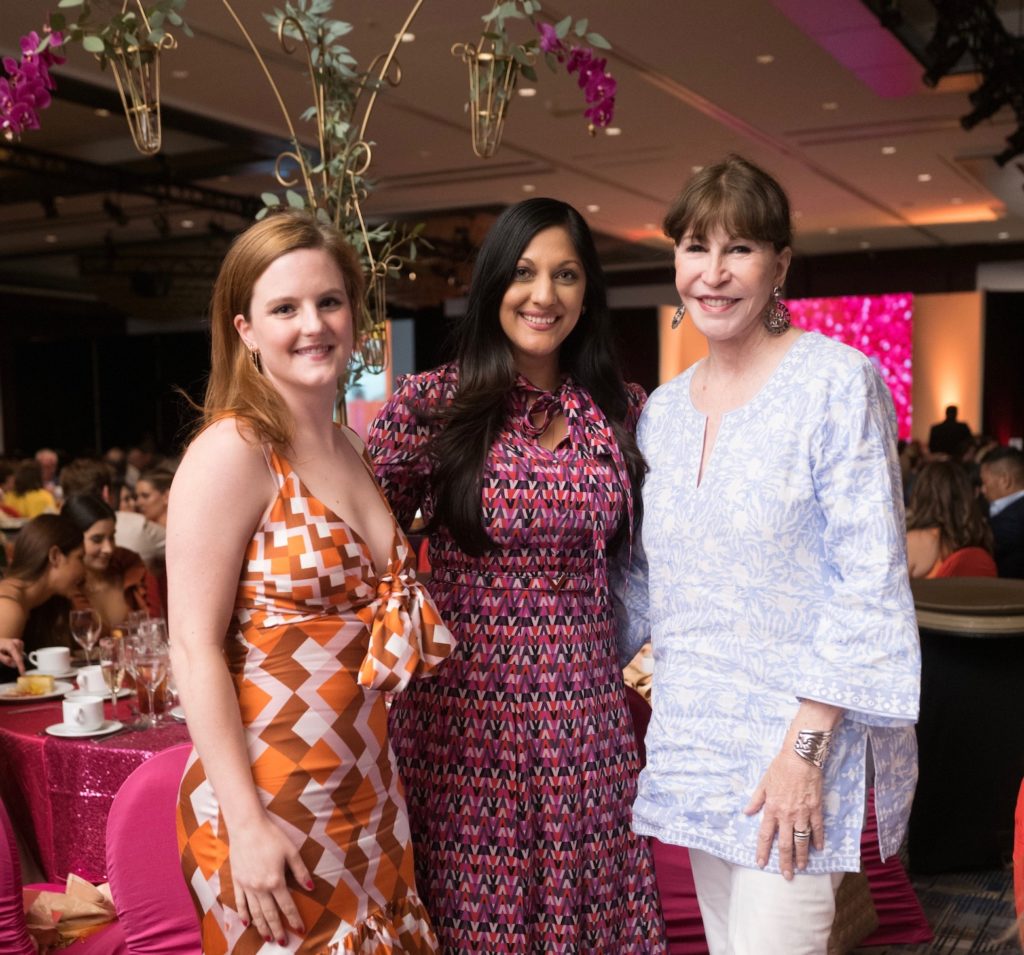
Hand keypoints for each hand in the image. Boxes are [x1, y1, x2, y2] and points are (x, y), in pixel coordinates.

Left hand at [0, 637, 23, 673]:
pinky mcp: (20, 643)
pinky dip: (15, 655)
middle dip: (13, 661)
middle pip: (19, 658)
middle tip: (5, 658)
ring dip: (14, 658)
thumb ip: (4, 659)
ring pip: (20, 656)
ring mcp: (20, 643)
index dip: (21, 666)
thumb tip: (12, 664)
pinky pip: (20, 653)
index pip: (18, 659)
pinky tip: (9, 652)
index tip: (23, 672)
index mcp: (11, 646)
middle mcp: (17, 643)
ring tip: (6, 654)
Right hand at [228, 813, 312, 943]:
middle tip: (282, 942)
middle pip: (270, 914)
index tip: (300, 930)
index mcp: (276, 881)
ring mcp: (247, 886)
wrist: (247, 826)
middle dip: (277, 929)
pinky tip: (247, 924)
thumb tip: (312, 889)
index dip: (294, 919)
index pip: (287, 906)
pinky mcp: (237, 881)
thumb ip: (301, 872)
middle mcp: (260, 888)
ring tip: (267, 938)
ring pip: (255, 912)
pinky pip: (240, 902)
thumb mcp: (291, 851)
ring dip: (261, 927)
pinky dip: (243, 914)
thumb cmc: (271, 836)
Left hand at [744, 749, 823, 879]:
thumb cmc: (781, 768)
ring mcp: (802, 813)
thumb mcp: (764, 782)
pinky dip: (818, 840)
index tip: (760, 863)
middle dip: (785, 861)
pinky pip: (817, 829)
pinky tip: (819, 849)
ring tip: (801, 867)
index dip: (763, 851)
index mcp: (772, 808)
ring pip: (802, 840)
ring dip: (802, 856)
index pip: (766, 835)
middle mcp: (786, 815)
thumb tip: (747, 812)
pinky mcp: (816, 809)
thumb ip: (756, 799)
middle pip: (785, 844)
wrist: (800, 758)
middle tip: (787, 876)